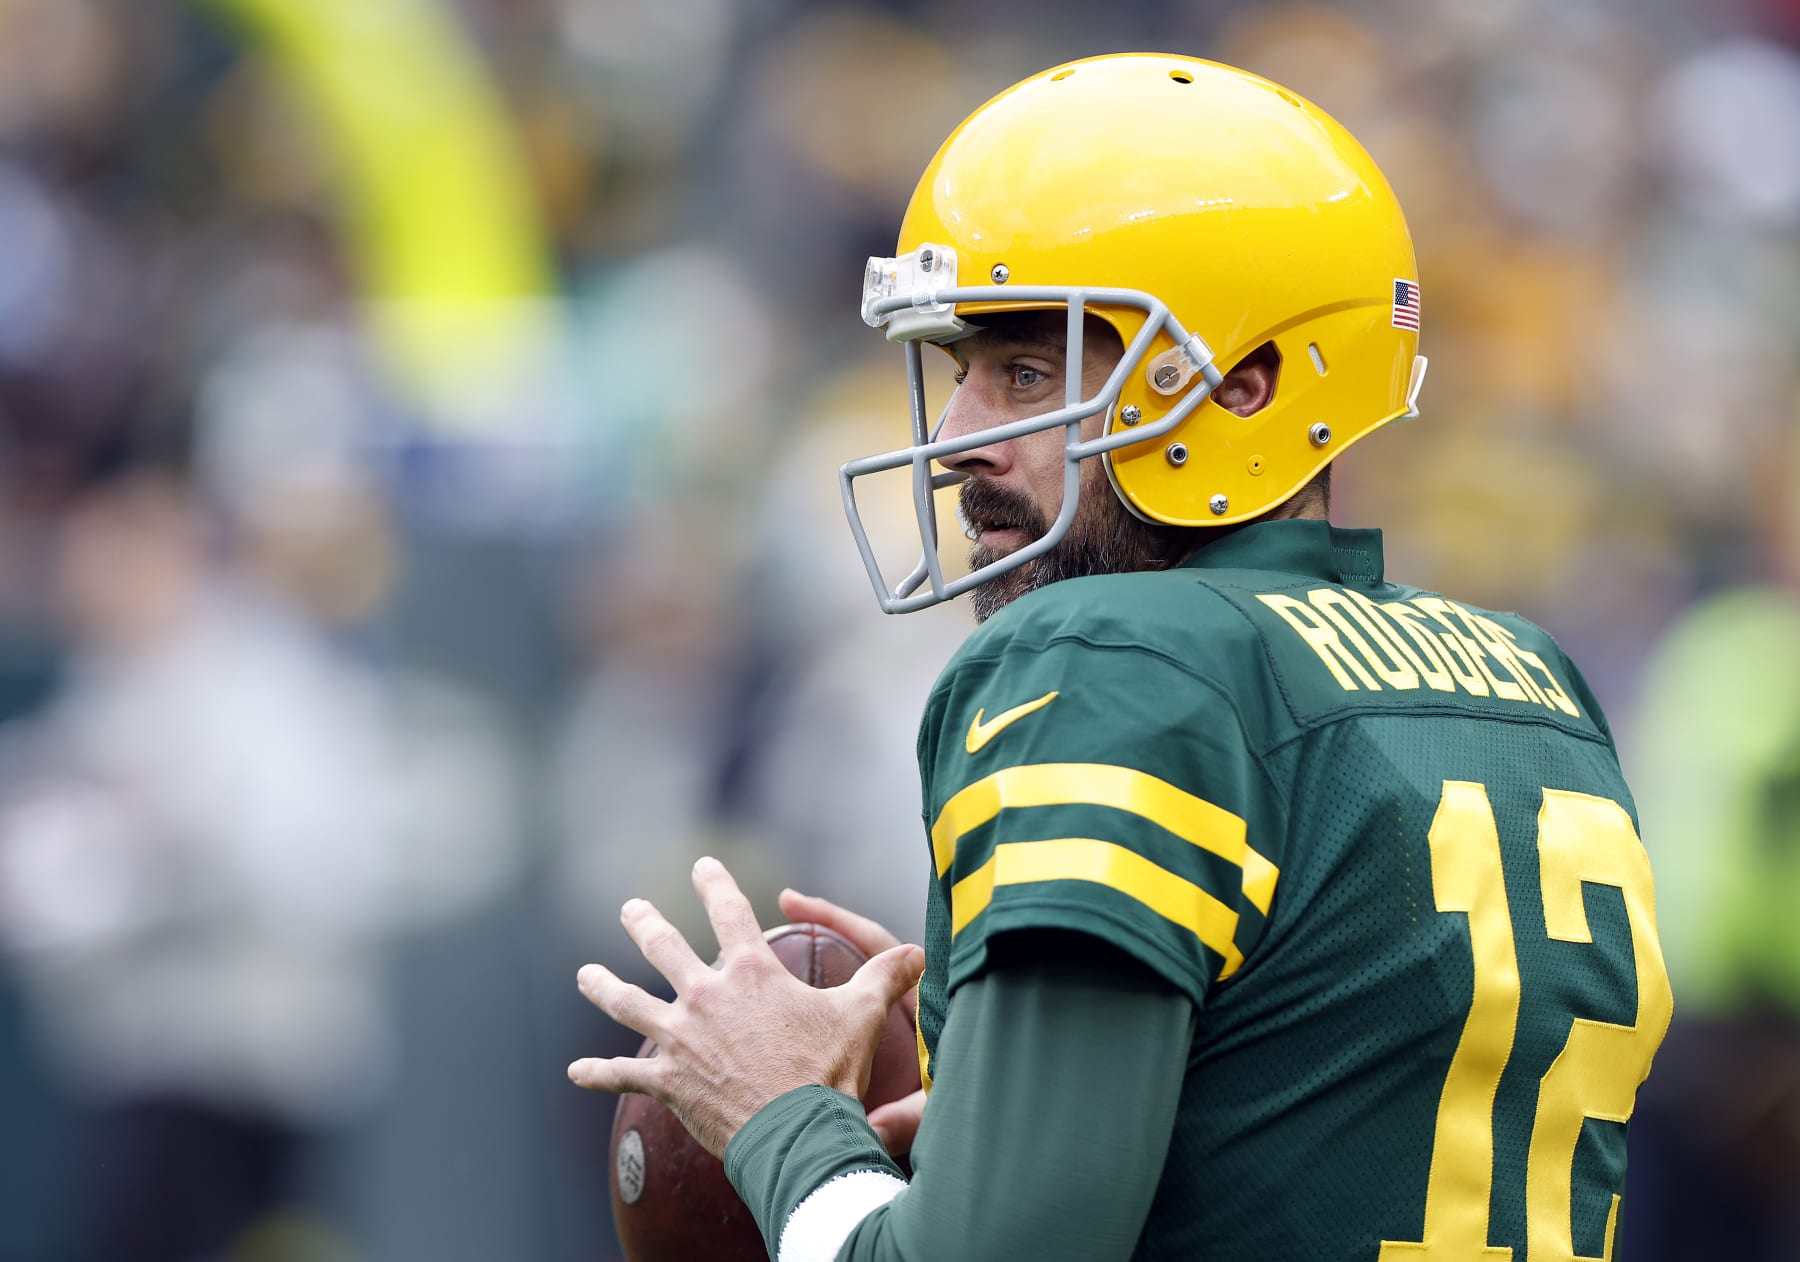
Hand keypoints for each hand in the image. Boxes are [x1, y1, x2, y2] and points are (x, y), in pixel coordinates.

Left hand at [569, 858, 925, 1159]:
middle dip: (644, 922)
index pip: (729, 912)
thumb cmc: (828, 1072)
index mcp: (750, 973)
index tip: (703, 865)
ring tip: (585, 975)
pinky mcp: (667, 1082)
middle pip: (664, 948)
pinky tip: (574, 1071)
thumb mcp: (861, 1015)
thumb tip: (917, 951)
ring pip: (627, 1003)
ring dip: (603, 986)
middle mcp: (705, 996)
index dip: (715, 884)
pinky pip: (622, 1077)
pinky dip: (597, 1074)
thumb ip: (884, 976)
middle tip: (631, 908)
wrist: (796, 1132)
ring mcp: (680, 1038)